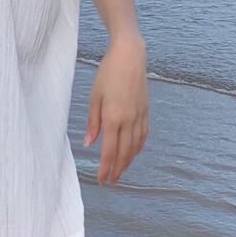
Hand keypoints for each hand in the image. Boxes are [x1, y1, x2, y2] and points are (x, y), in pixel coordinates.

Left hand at [83, 32, 148, 183]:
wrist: (130, 56)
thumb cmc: (108, 73)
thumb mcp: (94, 96)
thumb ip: (93, 122)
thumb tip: (89, 143)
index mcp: (113, 118)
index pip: (110, 151)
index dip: (106, 168)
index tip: (102, 180)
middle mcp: (129, 120)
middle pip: (124, 153)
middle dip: (117, 169)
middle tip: (111, 181)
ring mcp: (139, 116)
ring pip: (135, 146)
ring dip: (128, 161)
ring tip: (121, 170)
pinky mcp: (146, 110)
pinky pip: (143, 135)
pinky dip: (138, 147)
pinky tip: (133, 151)